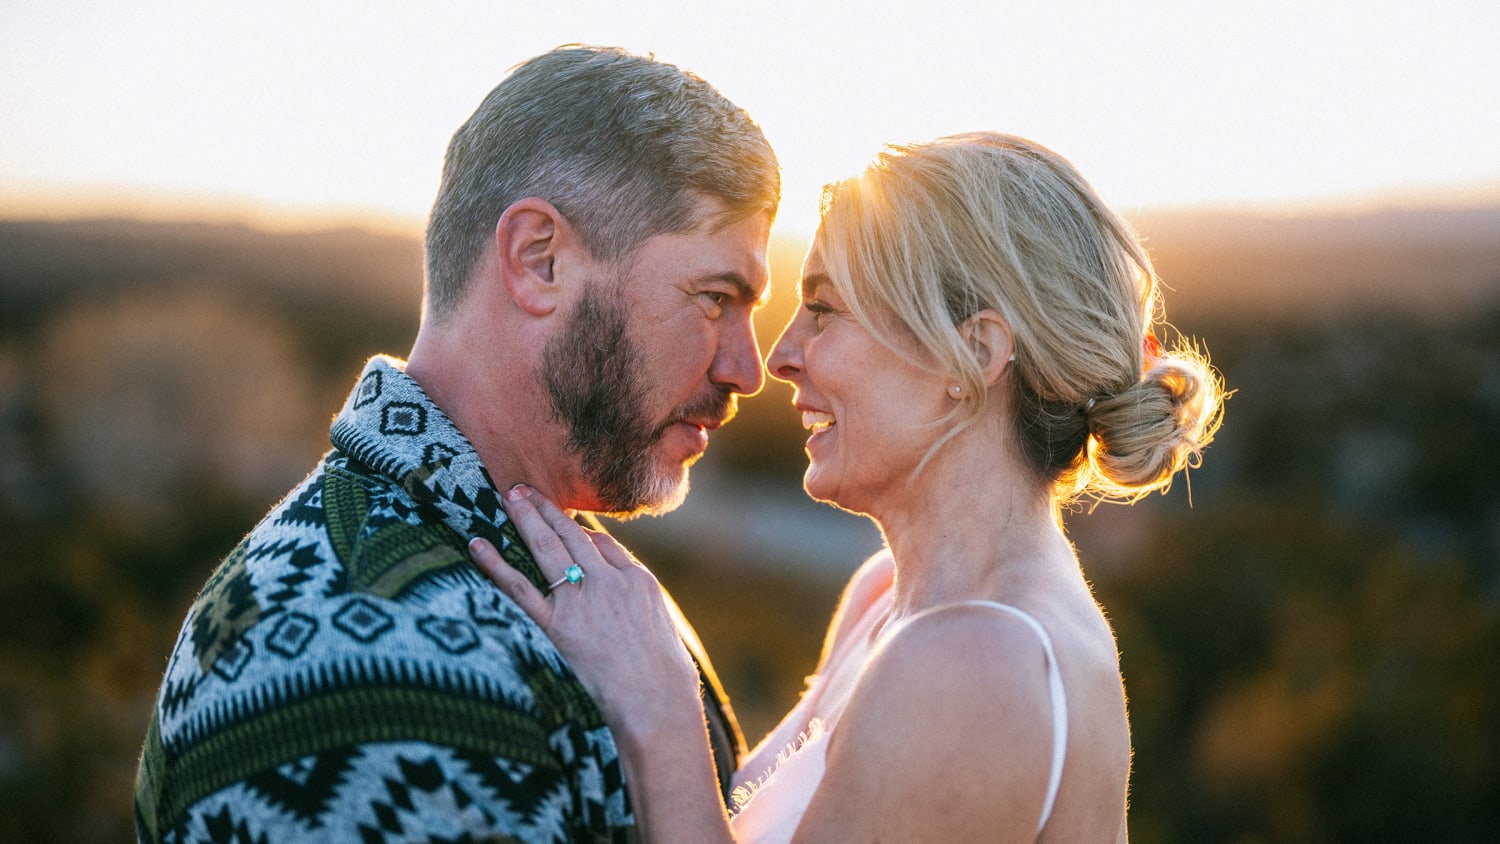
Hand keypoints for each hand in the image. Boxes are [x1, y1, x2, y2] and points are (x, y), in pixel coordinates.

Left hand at [469, 485, 701, 736]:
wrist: (658, 704)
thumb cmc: (667, 682)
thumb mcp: (667, 635)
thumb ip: (646, 614)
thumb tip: (636, 615)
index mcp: (638, 581)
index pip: (604, 545)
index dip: (580, 531)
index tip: (565, 524)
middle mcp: (610, 582)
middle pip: (573, 534)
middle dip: (548, 509)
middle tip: (525, 489)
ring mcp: (582, 600)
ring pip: (548, 547)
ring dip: (526, 518)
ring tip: (508, 496)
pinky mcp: (558, 626)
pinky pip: (520, 588)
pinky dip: (497, 564)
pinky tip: (478, 545)